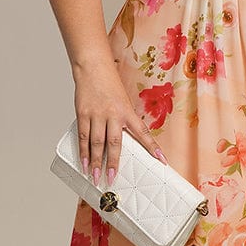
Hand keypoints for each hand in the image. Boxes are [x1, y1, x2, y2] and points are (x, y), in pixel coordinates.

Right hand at [73, 70, 167, 185]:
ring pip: (96, 142)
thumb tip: (126, 142)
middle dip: (113, 162)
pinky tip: (83, 162)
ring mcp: (97, 114)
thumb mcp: (123, 101)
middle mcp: (113, 114)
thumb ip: (125, 121)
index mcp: (127, 112)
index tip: (162, 161)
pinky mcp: (83, 113)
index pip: (143, 133)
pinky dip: (83, 151)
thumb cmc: (110, 85)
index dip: (153, 148)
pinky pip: (83, 136)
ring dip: (95, 161)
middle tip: (112, 178)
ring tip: (95, 175)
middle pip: (114, 143)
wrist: (93, 67)